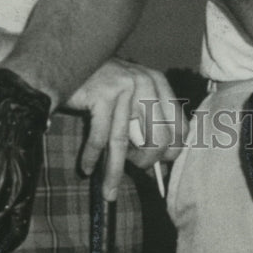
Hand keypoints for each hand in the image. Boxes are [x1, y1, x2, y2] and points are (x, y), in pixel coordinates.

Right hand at [65, 58, 180, 200]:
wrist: (72, 60)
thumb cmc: (104, 87)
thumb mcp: (134, 95)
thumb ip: (148, 120)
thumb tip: (159, 162)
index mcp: (159, 83)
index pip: (180, 127)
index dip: (171, 152)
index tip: (160, 166)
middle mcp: (146, 83)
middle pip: (159, 138)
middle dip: (146, 161)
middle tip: (133, 168)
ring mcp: (125, 88)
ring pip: (125, 142)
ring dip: (115, 171)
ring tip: (109, 191)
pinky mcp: (103, 95)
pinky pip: (100, 137)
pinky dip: (93, 158)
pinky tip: (87, 168)